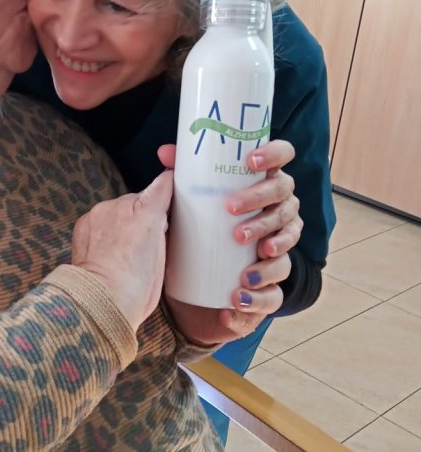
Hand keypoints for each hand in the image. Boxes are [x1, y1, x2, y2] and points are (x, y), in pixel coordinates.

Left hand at [72, 170, 172, 330]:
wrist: (100, 298)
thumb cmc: (136, 288)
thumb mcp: (164, 259)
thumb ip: (162, 231)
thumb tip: (161, 222)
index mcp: (149, 212)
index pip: (163, 185)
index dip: (169, 188)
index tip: (172, 191)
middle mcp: (123, 205)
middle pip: (138, 201)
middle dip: (143, 215)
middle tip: (144, 241)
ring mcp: (101, 211)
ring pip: (118, 209)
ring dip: (122, 222)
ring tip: (123, 250)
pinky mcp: (84, 221)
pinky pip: (99, 218)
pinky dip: (104, 230)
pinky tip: (107, 250)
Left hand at [156, 141, 288, 345]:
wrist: (188, 289)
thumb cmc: (196, 233)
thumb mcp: (185, 207)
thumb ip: (180, 178)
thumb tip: (164, 152)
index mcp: (263, 188)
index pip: (282, 159)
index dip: (274, 154)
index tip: (249, 161)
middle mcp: (277, 215)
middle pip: (285, 202)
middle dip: (260, 205)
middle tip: (231, 210)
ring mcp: (277, 251)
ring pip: (286, 251)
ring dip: (268, 257)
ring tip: (245, 268)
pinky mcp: (269, 290)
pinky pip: (274, 296)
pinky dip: (257, 298)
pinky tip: (238, 297)